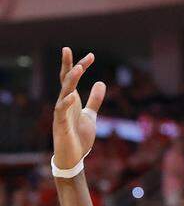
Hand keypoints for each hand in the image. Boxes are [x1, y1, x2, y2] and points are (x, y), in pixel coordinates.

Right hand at [53, 48, 104, 170]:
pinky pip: (61, 112)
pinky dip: (66, 103)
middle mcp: (64, 103)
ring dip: (70, 81)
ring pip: (63, 93)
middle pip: (65, 81)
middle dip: (67, 66)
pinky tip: (72, 96)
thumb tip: (100, 82)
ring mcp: (61, 113)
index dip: (80, 66)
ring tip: (78, 69)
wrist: (73, 156)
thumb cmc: (79, 135)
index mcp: (71, 100)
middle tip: (68, 49)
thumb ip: (94, 100)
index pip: (72, 78)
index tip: (91, 55)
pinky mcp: (61, 125)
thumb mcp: (91, 115)